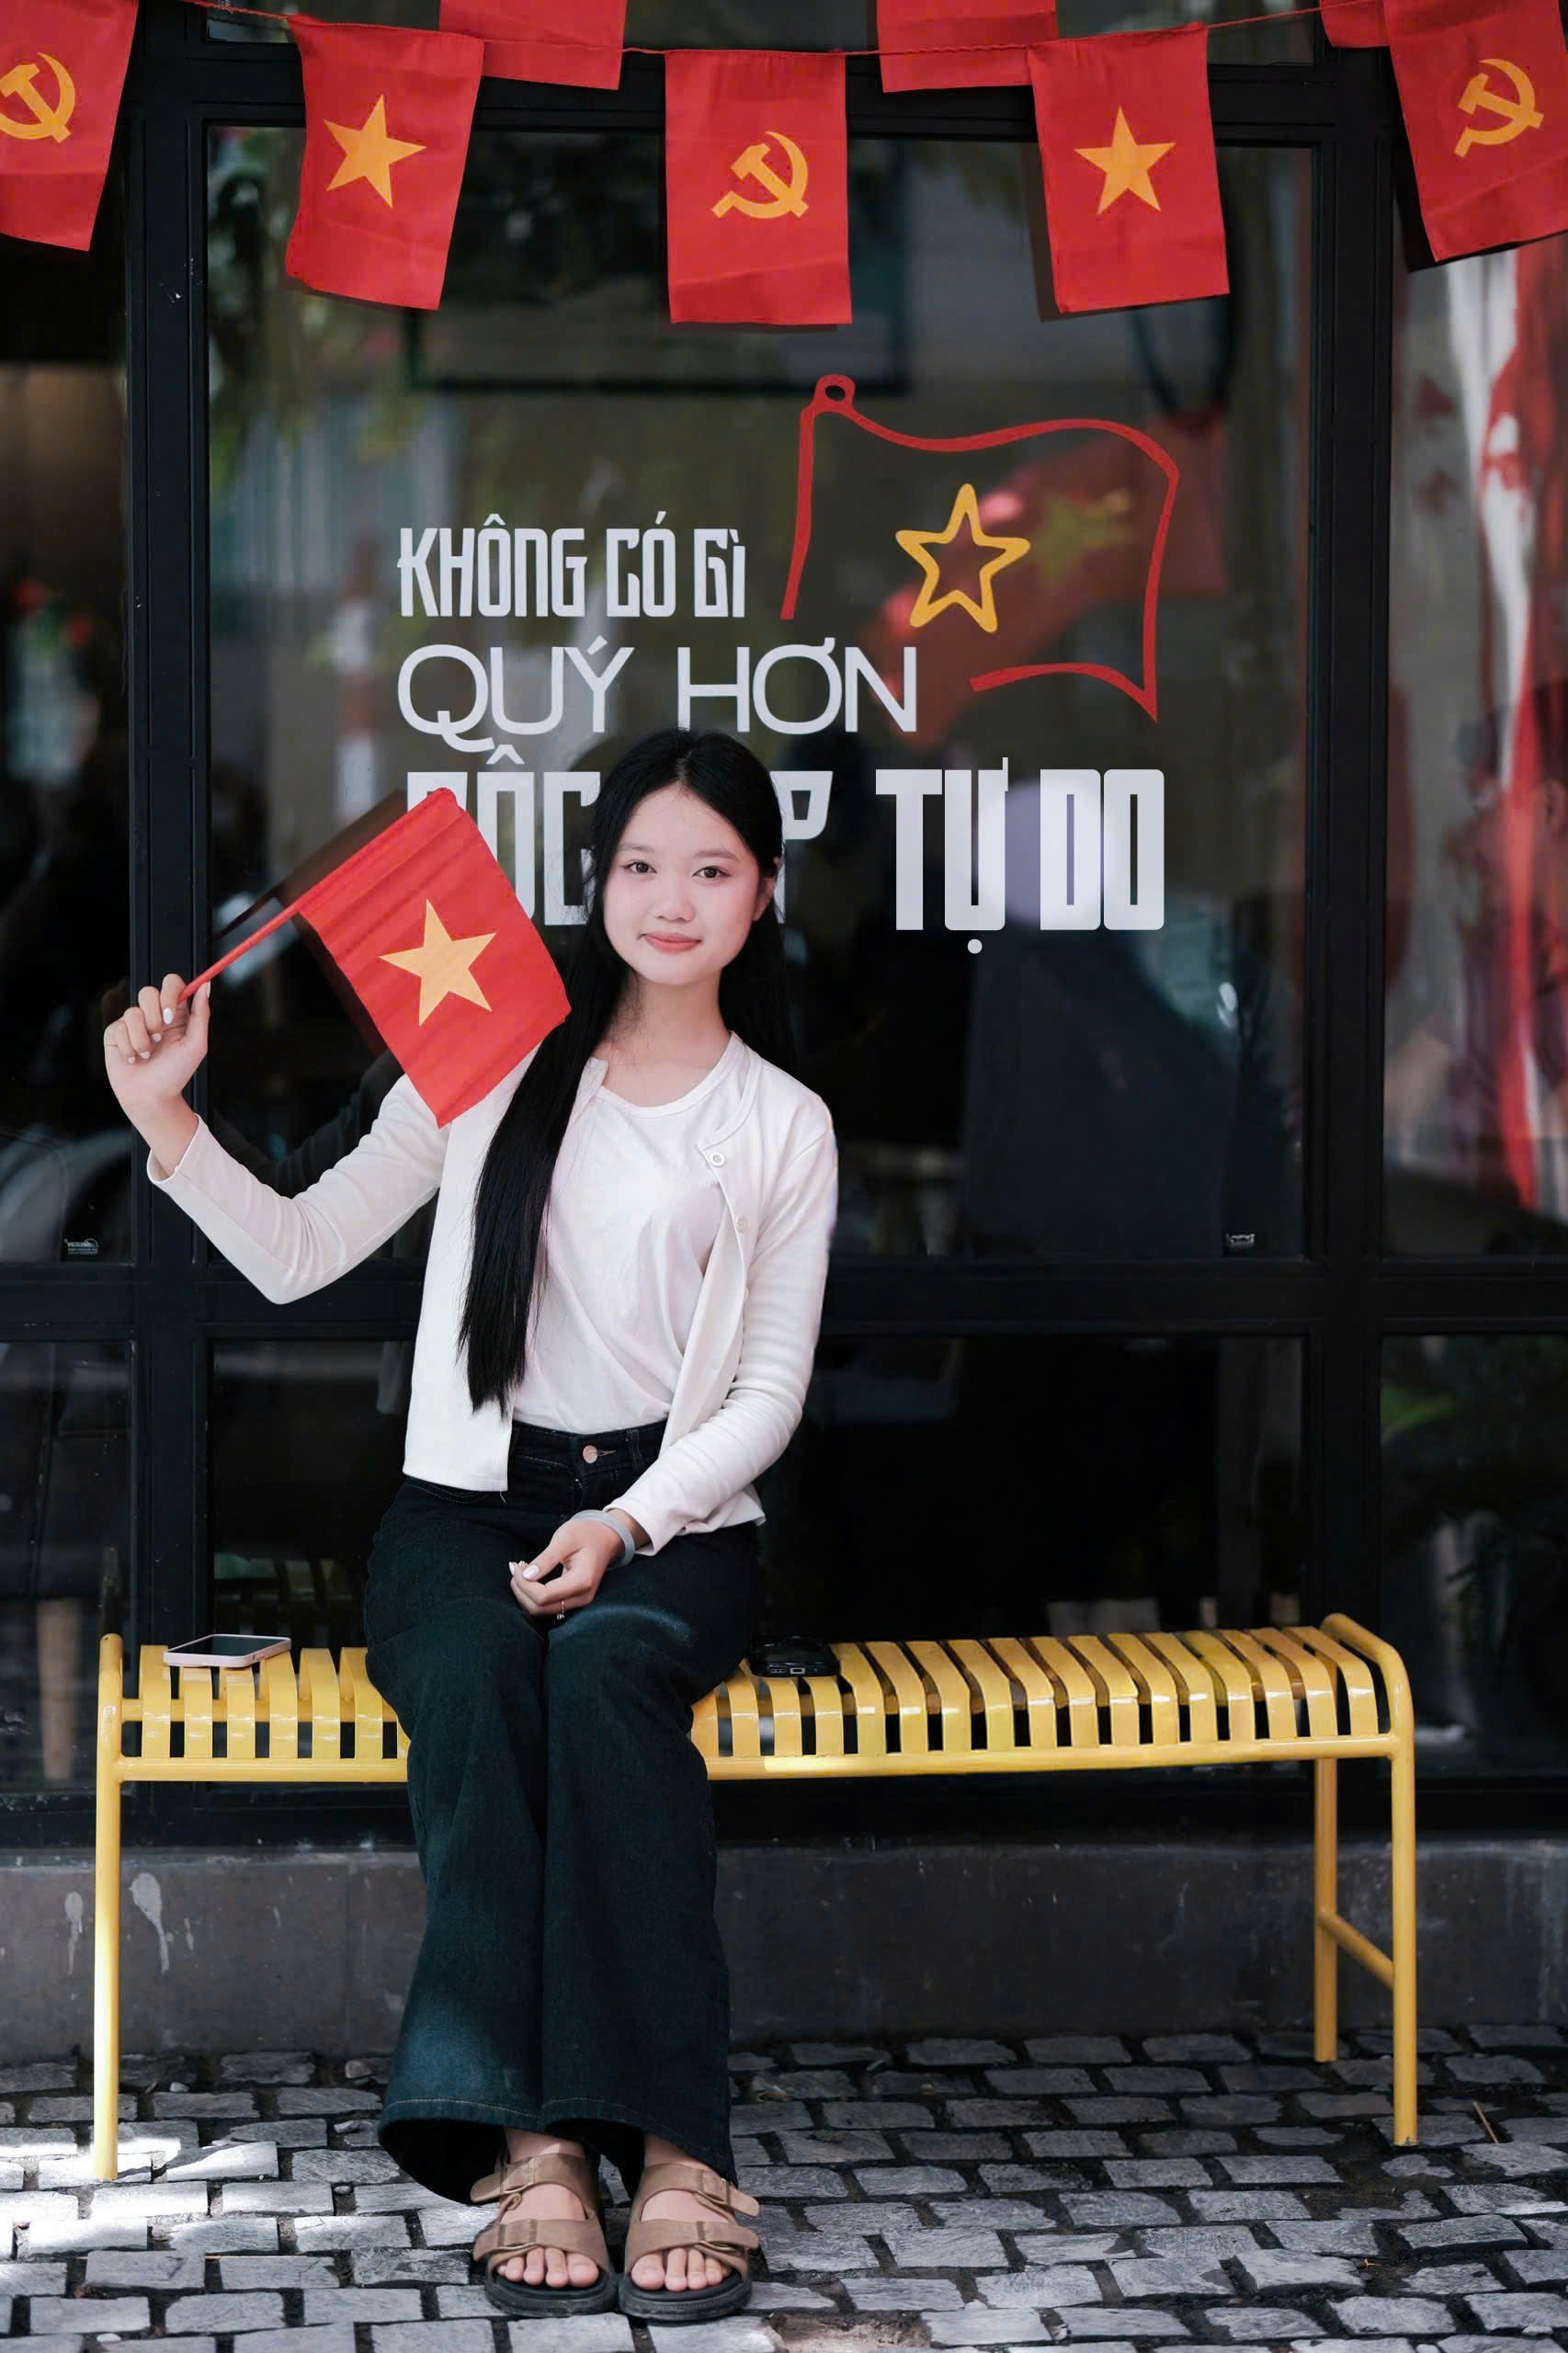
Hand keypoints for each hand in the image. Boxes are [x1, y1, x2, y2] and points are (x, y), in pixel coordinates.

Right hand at [102, 972, 209, 1114]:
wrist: (151, 1097)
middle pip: (148, 992)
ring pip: (132, 1012)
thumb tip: (205, 986)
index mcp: (175, 1014)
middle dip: (154, 1017)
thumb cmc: (175, 1074)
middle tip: (160, 1037)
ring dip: (142, 1038)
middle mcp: (153, 1015)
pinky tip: (134, 1057)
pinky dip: (129, 1047)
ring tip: (148, 1053)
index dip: (170, 992)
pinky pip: (119, 1027)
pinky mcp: (116, 1033)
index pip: (172, 984)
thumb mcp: (196, 1045)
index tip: (171, 1013)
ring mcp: (133, 1023)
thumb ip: (201, 1014)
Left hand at [510, 1514, 624, 1618]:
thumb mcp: (565, 1539)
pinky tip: (530, 1578)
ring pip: (542, 1610)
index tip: (516, 1566)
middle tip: (516, 1568)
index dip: (523, 1584)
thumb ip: (546, 1559)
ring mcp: (579, 1601)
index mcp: (582, 1581)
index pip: (543, 1596)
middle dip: (521, 1590)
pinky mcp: (573, 1600)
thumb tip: (526, 1576)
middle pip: (540, 1608)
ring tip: (522, 1571)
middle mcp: (582, 1597)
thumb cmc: (587, 1533)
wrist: (606, 1537)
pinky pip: (547, 1606)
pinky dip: (533, 1595)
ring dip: (526, 1594)